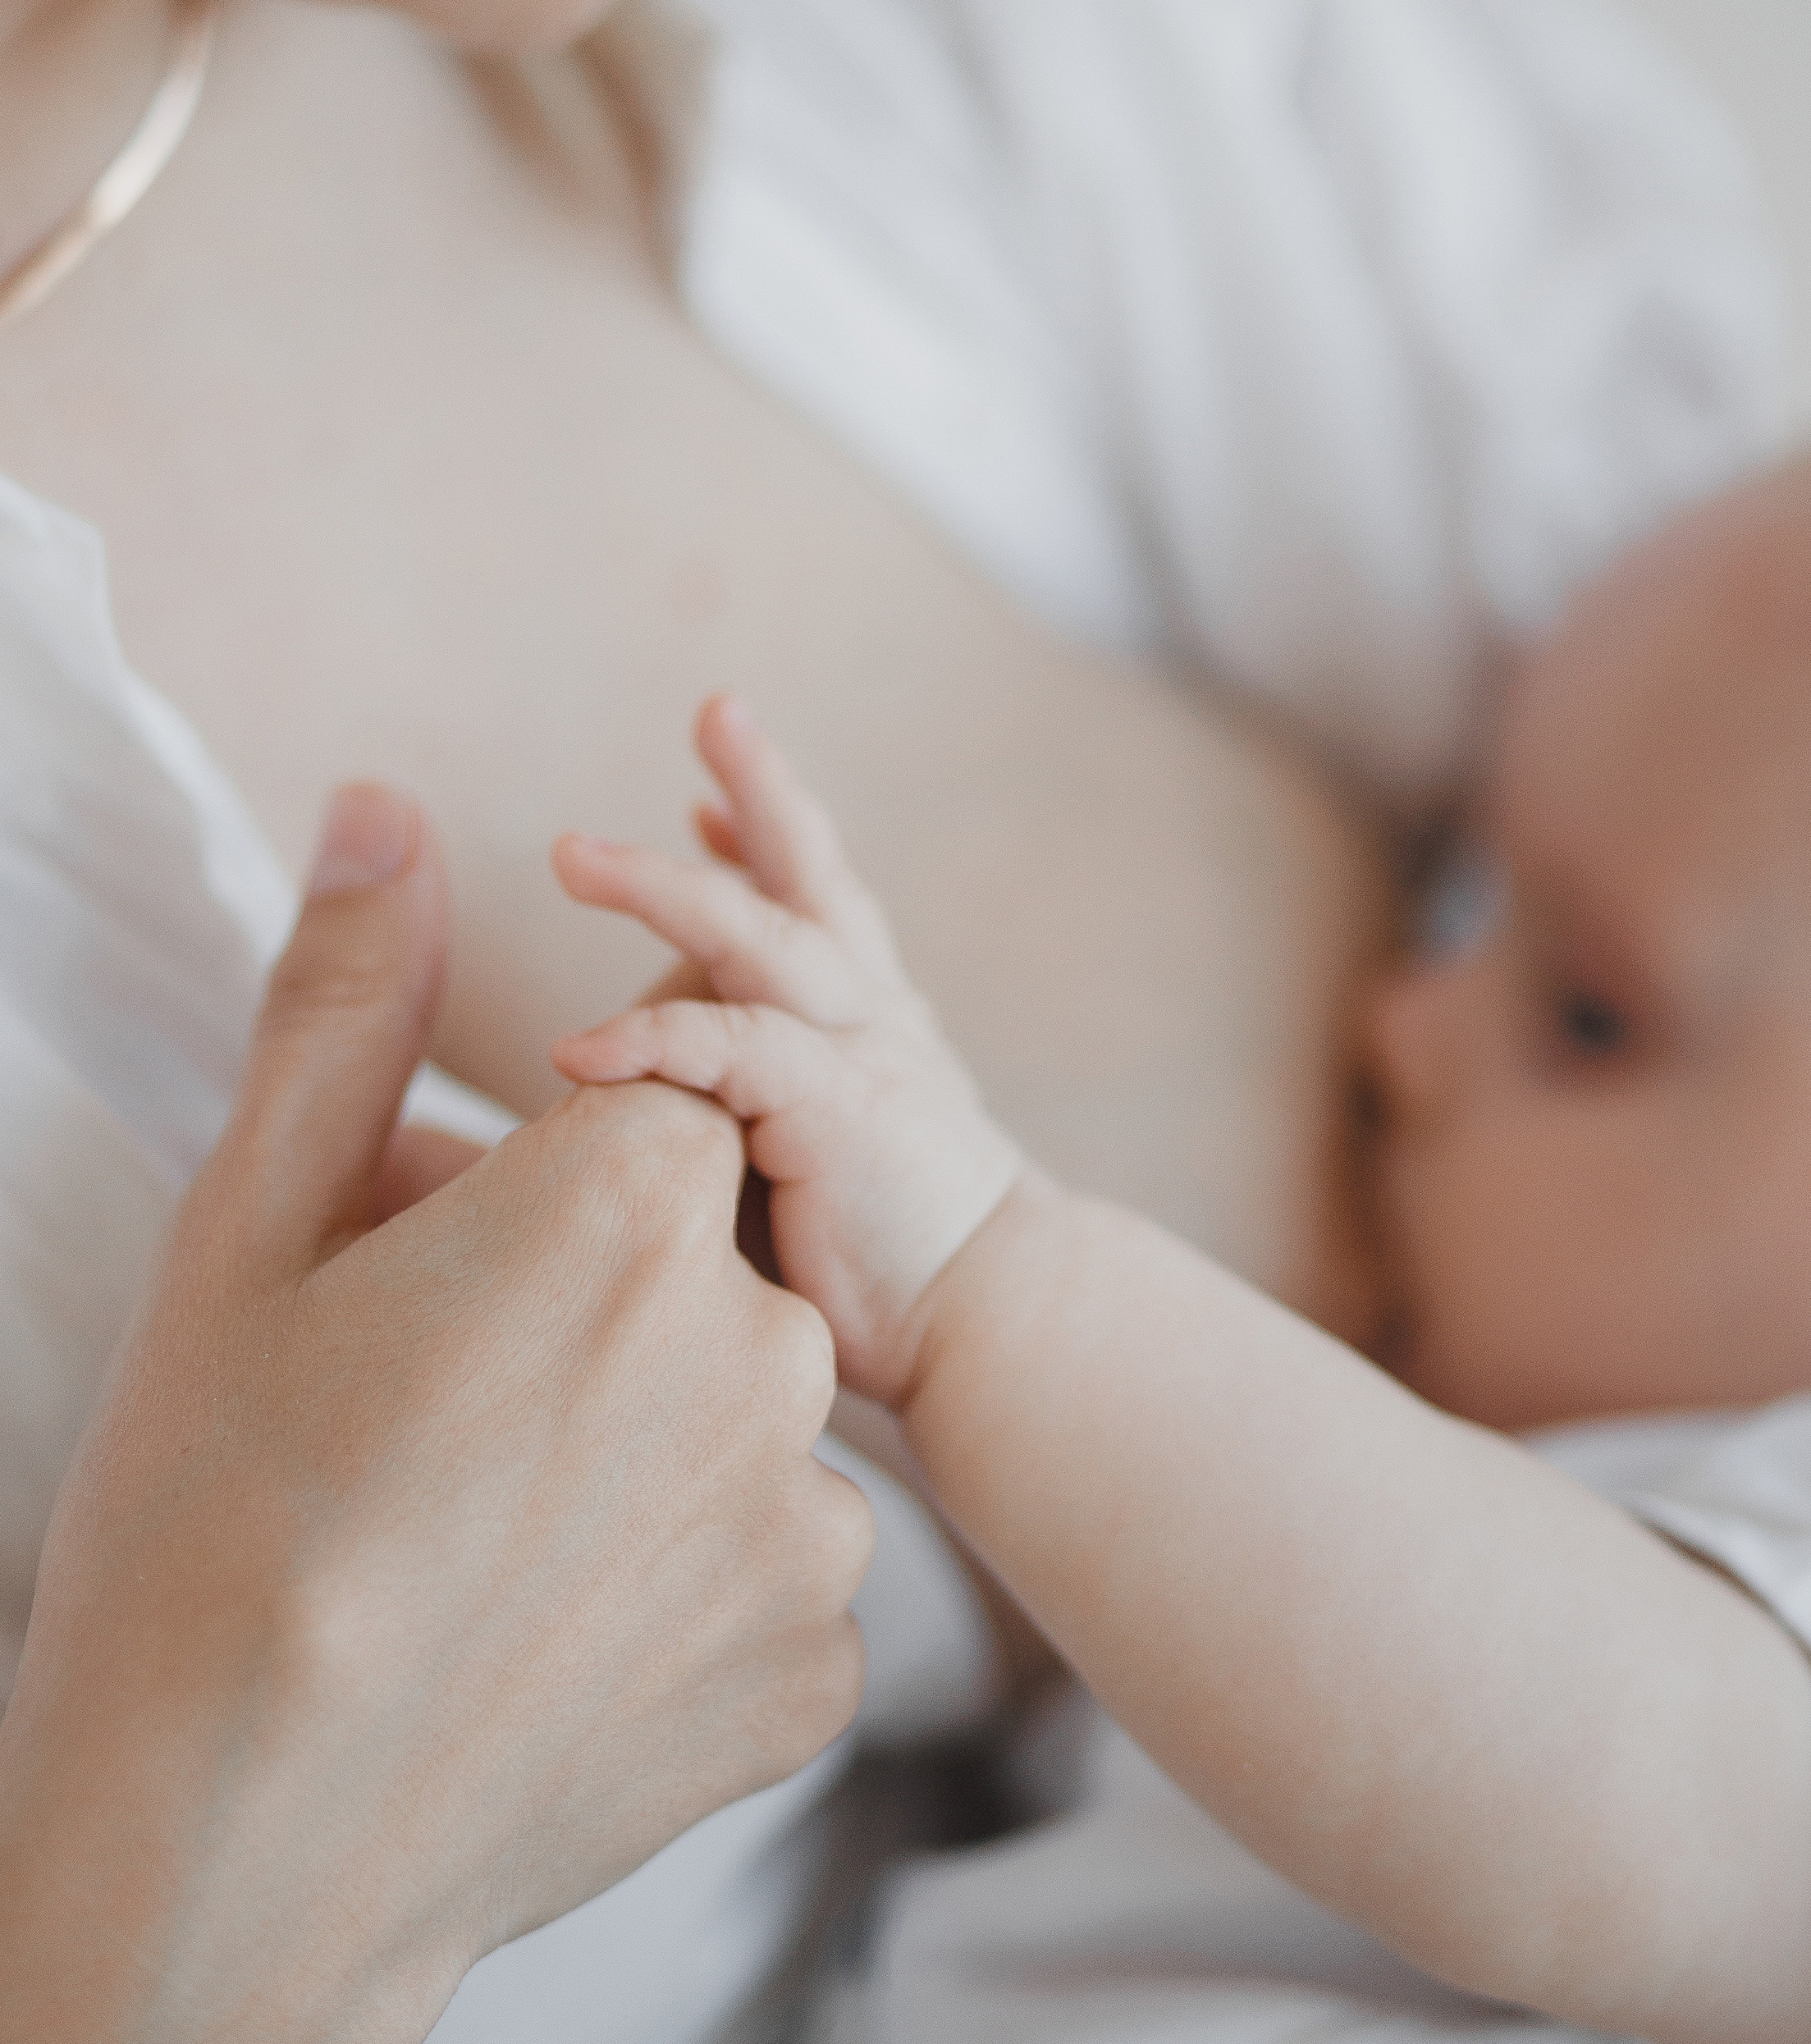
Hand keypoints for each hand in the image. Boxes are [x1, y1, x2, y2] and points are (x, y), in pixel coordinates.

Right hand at [0, 782, 864, 2043]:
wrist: (226, 1881)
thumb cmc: (210, 1537)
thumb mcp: (245, 1240)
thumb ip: (346, 1006)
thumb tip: (388, 810)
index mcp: (636, 1202)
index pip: (636, 1115)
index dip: (514, 1198)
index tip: (419, 1300)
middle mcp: (764, 1346)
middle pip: (695, 1261)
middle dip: (583, 1314)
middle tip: (424, 1443)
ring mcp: (810, 1527)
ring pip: (731, 1418)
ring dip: (638, 1457)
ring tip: (470, 1562)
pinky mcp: (823, 1675)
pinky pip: (768, 1574)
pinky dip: (678, 1593)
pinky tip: (543, 1651)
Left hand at [553, 694, 1020, 1403]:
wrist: (1007, 1333)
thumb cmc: (913, 1282)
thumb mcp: (837, 1174)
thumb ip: (770, 1132)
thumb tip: (686, 1139)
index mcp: (878, 1034)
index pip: (822, 910)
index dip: (771, 840)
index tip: (711, 794)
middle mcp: (875, 1022)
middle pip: (806, 878)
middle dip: (761, 788)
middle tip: (716, 709)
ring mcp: (858, 1056)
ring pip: (751, 939)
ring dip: (660, 886)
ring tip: (570, 853)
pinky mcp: (834, 1111)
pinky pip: (728, 1053)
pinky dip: (647, 1044)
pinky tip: (570, 1054)